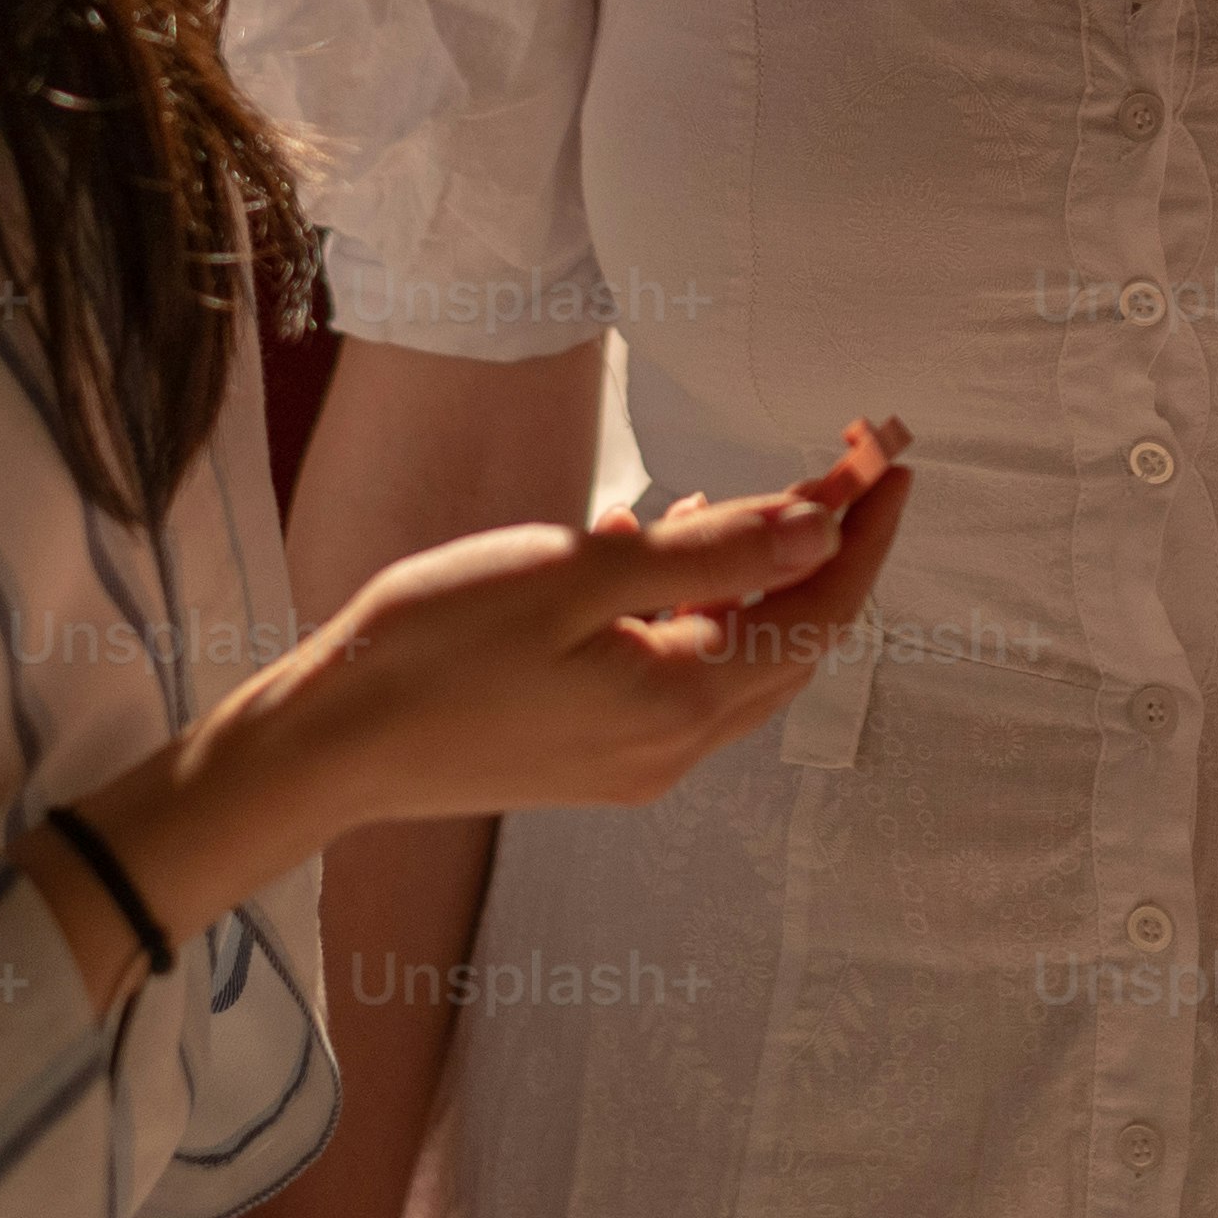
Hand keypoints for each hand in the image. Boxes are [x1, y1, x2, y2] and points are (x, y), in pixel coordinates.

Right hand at [220, 425, 903, 837]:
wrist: (330, 744)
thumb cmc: (437, 646)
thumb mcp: (580, 574)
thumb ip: (714, 556)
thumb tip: (825, 530)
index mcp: (683, 703)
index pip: (819, 613)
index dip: (862, 530)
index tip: (887, 456)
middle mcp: (674, 748)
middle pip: (790, 640)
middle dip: (819, 549)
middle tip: (833, 460)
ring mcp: (633, 760)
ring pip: (733, 659)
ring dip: (749, 580)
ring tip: (723, 501)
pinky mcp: (592, 757)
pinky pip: (676, 677)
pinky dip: (688, 614)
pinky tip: (646, 554)